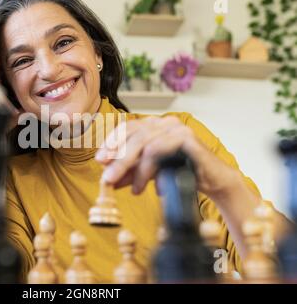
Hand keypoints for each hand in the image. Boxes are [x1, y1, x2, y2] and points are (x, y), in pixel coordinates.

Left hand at [95, 116, 240, 200]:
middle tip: (108, 178)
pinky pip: (162, 153)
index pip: (127, 128)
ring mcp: (177, 128)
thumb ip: (128, 171)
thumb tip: (106, 178)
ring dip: (136, 170)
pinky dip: (154, 172)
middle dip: (118, 159)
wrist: (213, 180)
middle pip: (134, 137)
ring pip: (146, 145)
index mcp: (154, 125)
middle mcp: (165, 123)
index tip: (100, 159)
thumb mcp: (148, 172)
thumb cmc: (181, 171)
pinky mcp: (188, 139)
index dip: (112, 143)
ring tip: (134, 189)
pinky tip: (156, 189)